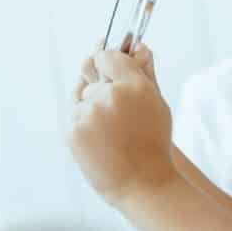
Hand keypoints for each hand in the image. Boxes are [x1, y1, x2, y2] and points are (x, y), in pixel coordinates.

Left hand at [67, 47, 175, 206]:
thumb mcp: (157, 105)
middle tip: (118, 113)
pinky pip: (75, 116)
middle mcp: (109, 95)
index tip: (112, 71)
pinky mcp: (73, 130)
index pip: (107, 56)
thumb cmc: (154, 144)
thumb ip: (145, 73)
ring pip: (82, 98)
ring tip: (112, 132)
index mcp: (134, 85)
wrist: (143, 183)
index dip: (110, 63)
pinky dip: (85, 125)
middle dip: (102, 90)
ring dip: (92, 108)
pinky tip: (102, 140)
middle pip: (93, 77)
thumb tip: (140, 47)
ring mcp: (88, 113)